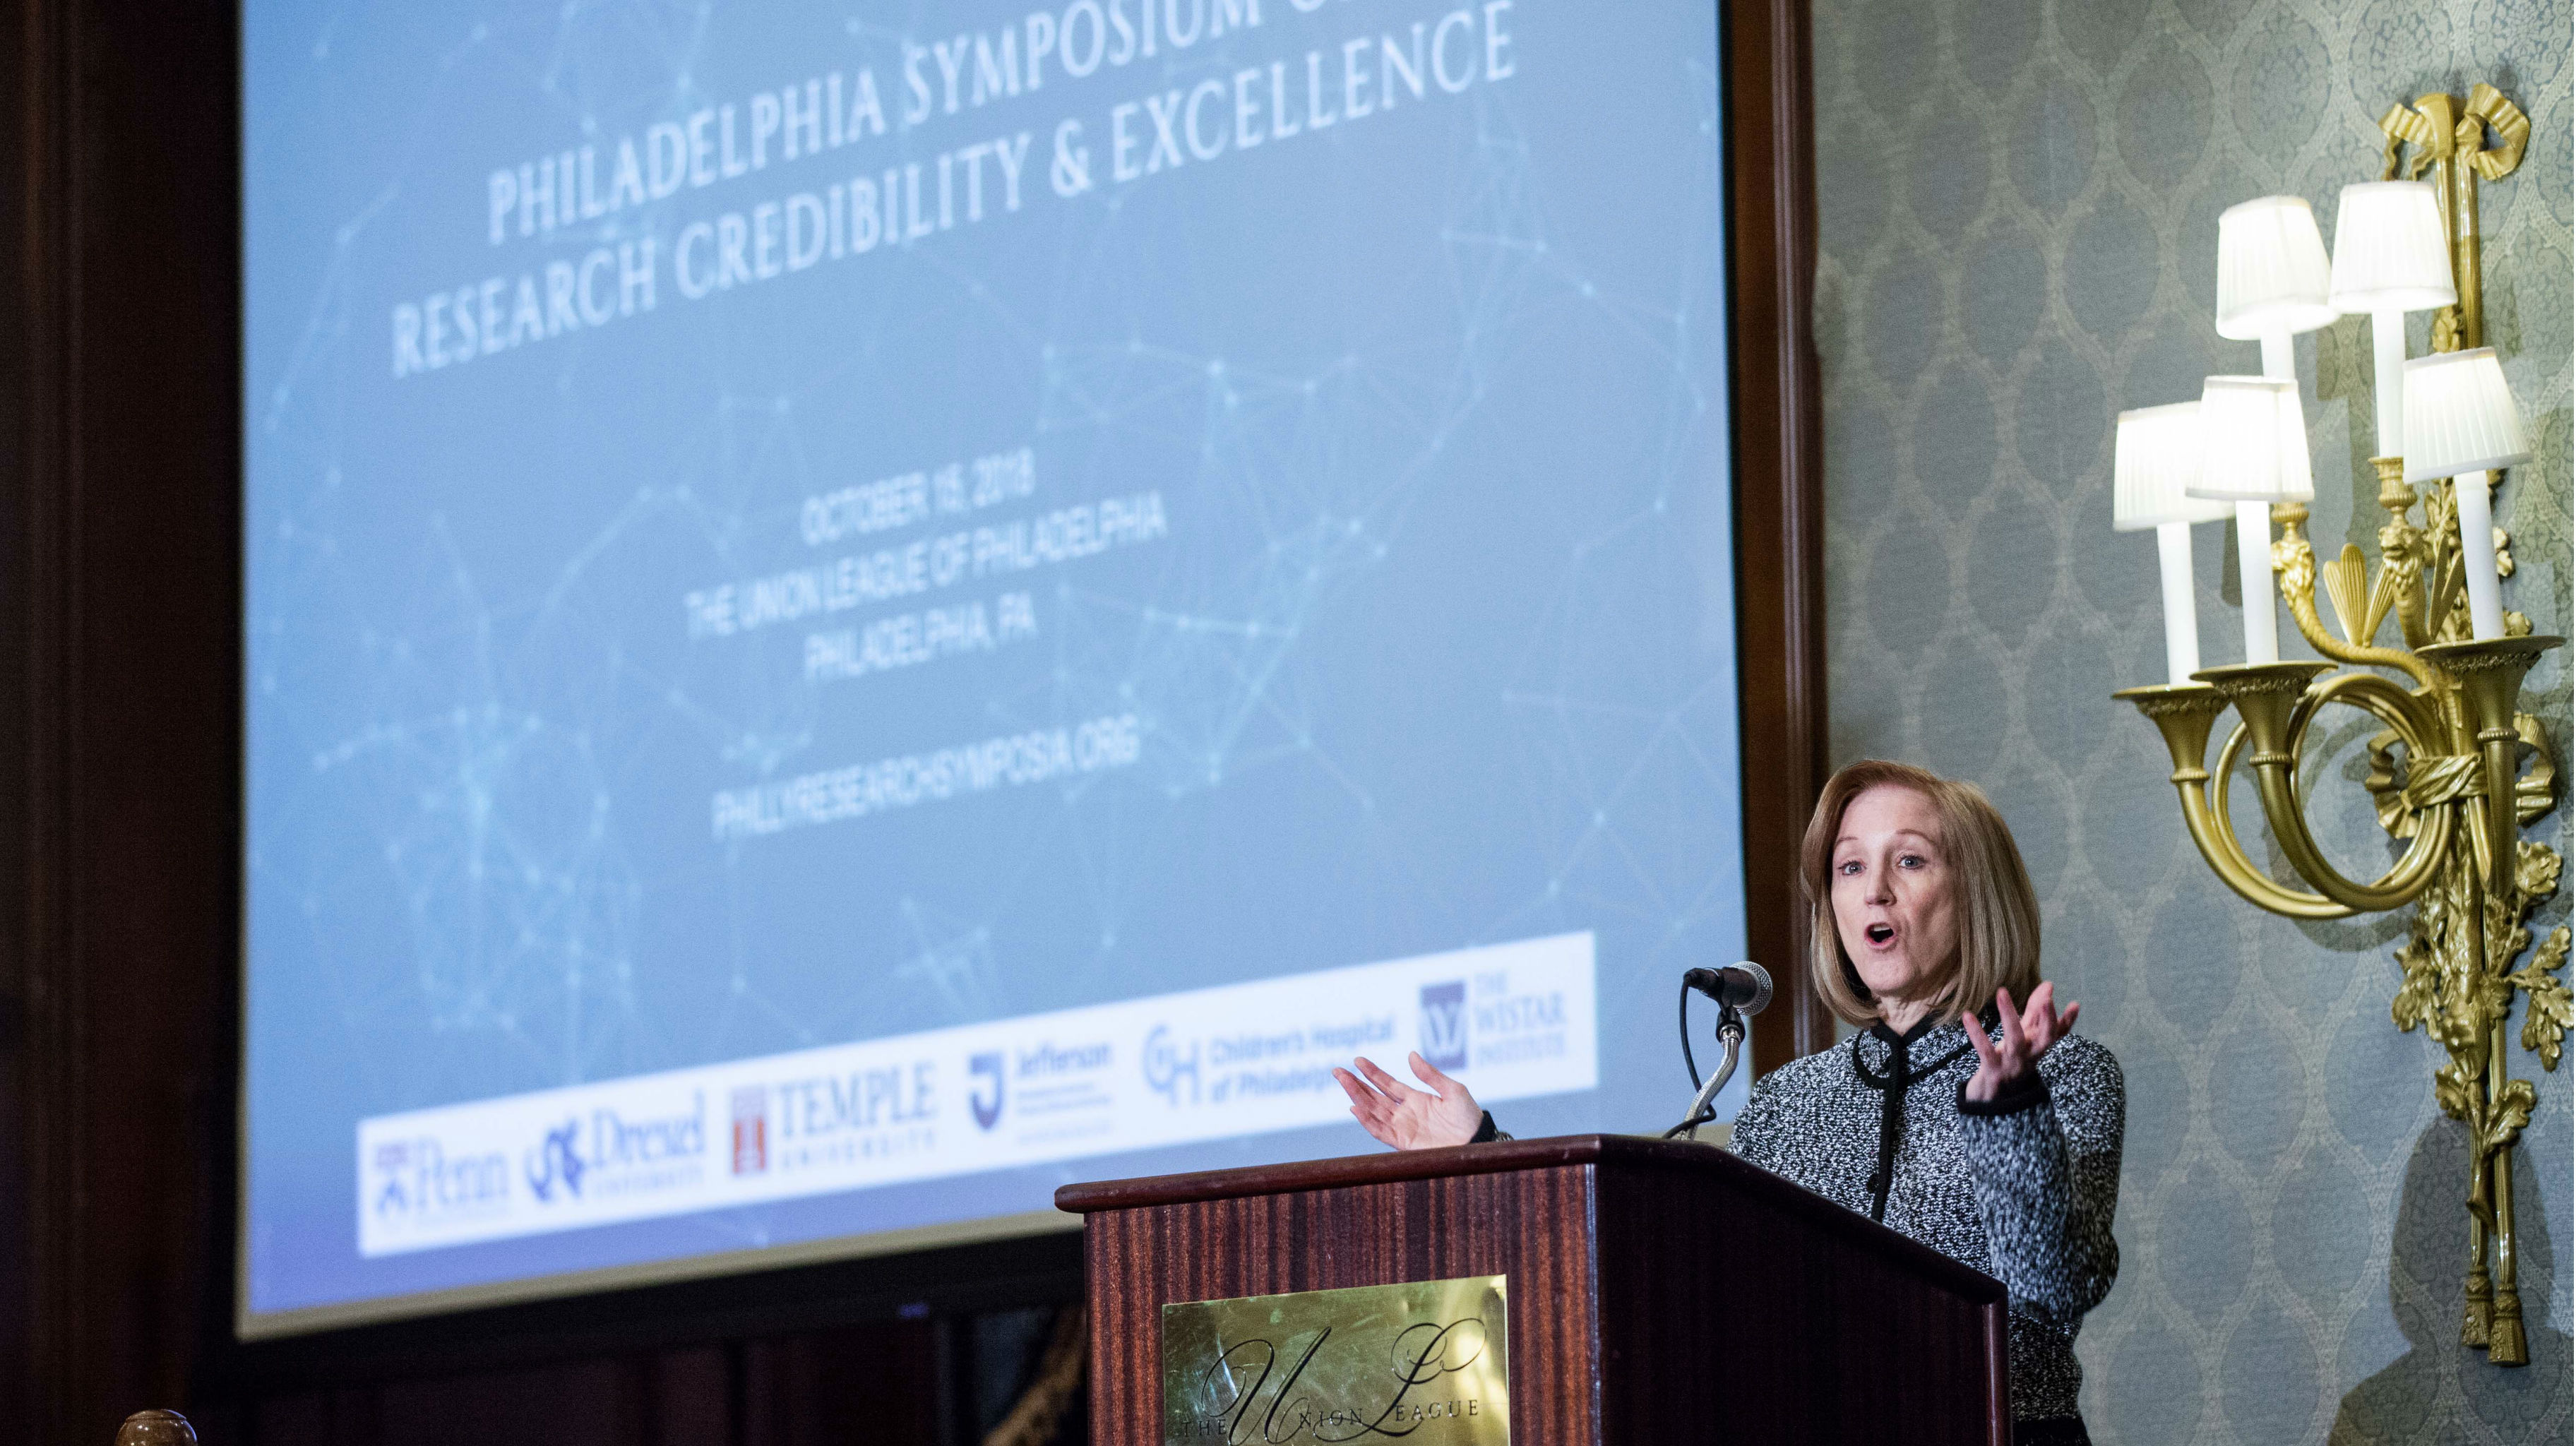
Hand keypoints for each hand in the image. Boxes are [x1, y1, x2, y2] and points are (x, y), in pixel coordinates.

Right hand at [1332, 1052, 1482, 1149]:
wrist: (1477, 1142)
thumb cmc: (1469, 1117)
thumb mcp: (1453, 1090)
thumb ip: (1430, 1075)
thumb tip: (1410, 1055)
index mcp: (1415, 1098)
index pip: (1387, 1084)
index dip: (1372, 1073)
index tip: (1357, 1060)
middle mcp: (1404, 1113)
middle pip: (1374, 1096)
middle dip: (1355, 1084)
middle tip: (1337, 1071)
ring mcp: (1403, 1127)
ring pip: (1373, 1111)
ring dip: (1357, 1097)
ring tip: (1343, 1082)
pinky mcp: (1404, 1142)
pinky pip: (1381, 1131)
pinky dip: (1367, 1120)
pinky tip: (1356, 1108)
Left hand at [1962, 982, 2077, 1102]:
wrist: (1991, 1097)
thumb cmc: (2010, 1060)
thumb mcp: (2023, 1035)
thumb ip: (2035, 1011)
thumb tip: (2048, 985)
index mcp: (2037, 1048)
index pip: (2057, 1034)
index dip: (2067, 1022)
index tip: (2074, 1005)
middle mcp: (2029, 1057)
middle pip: (2045, 1039)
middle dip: (2047, 1019)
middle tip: (2047, 999)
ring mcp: (2011, 1064)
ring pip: (2014, 1040)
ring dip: (2009, 1015)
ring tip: (2002, 993)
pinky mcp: (1992, 1070)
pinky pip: (1985, 1050)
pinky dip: (1976, 1033)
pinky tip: (1968, 1016)